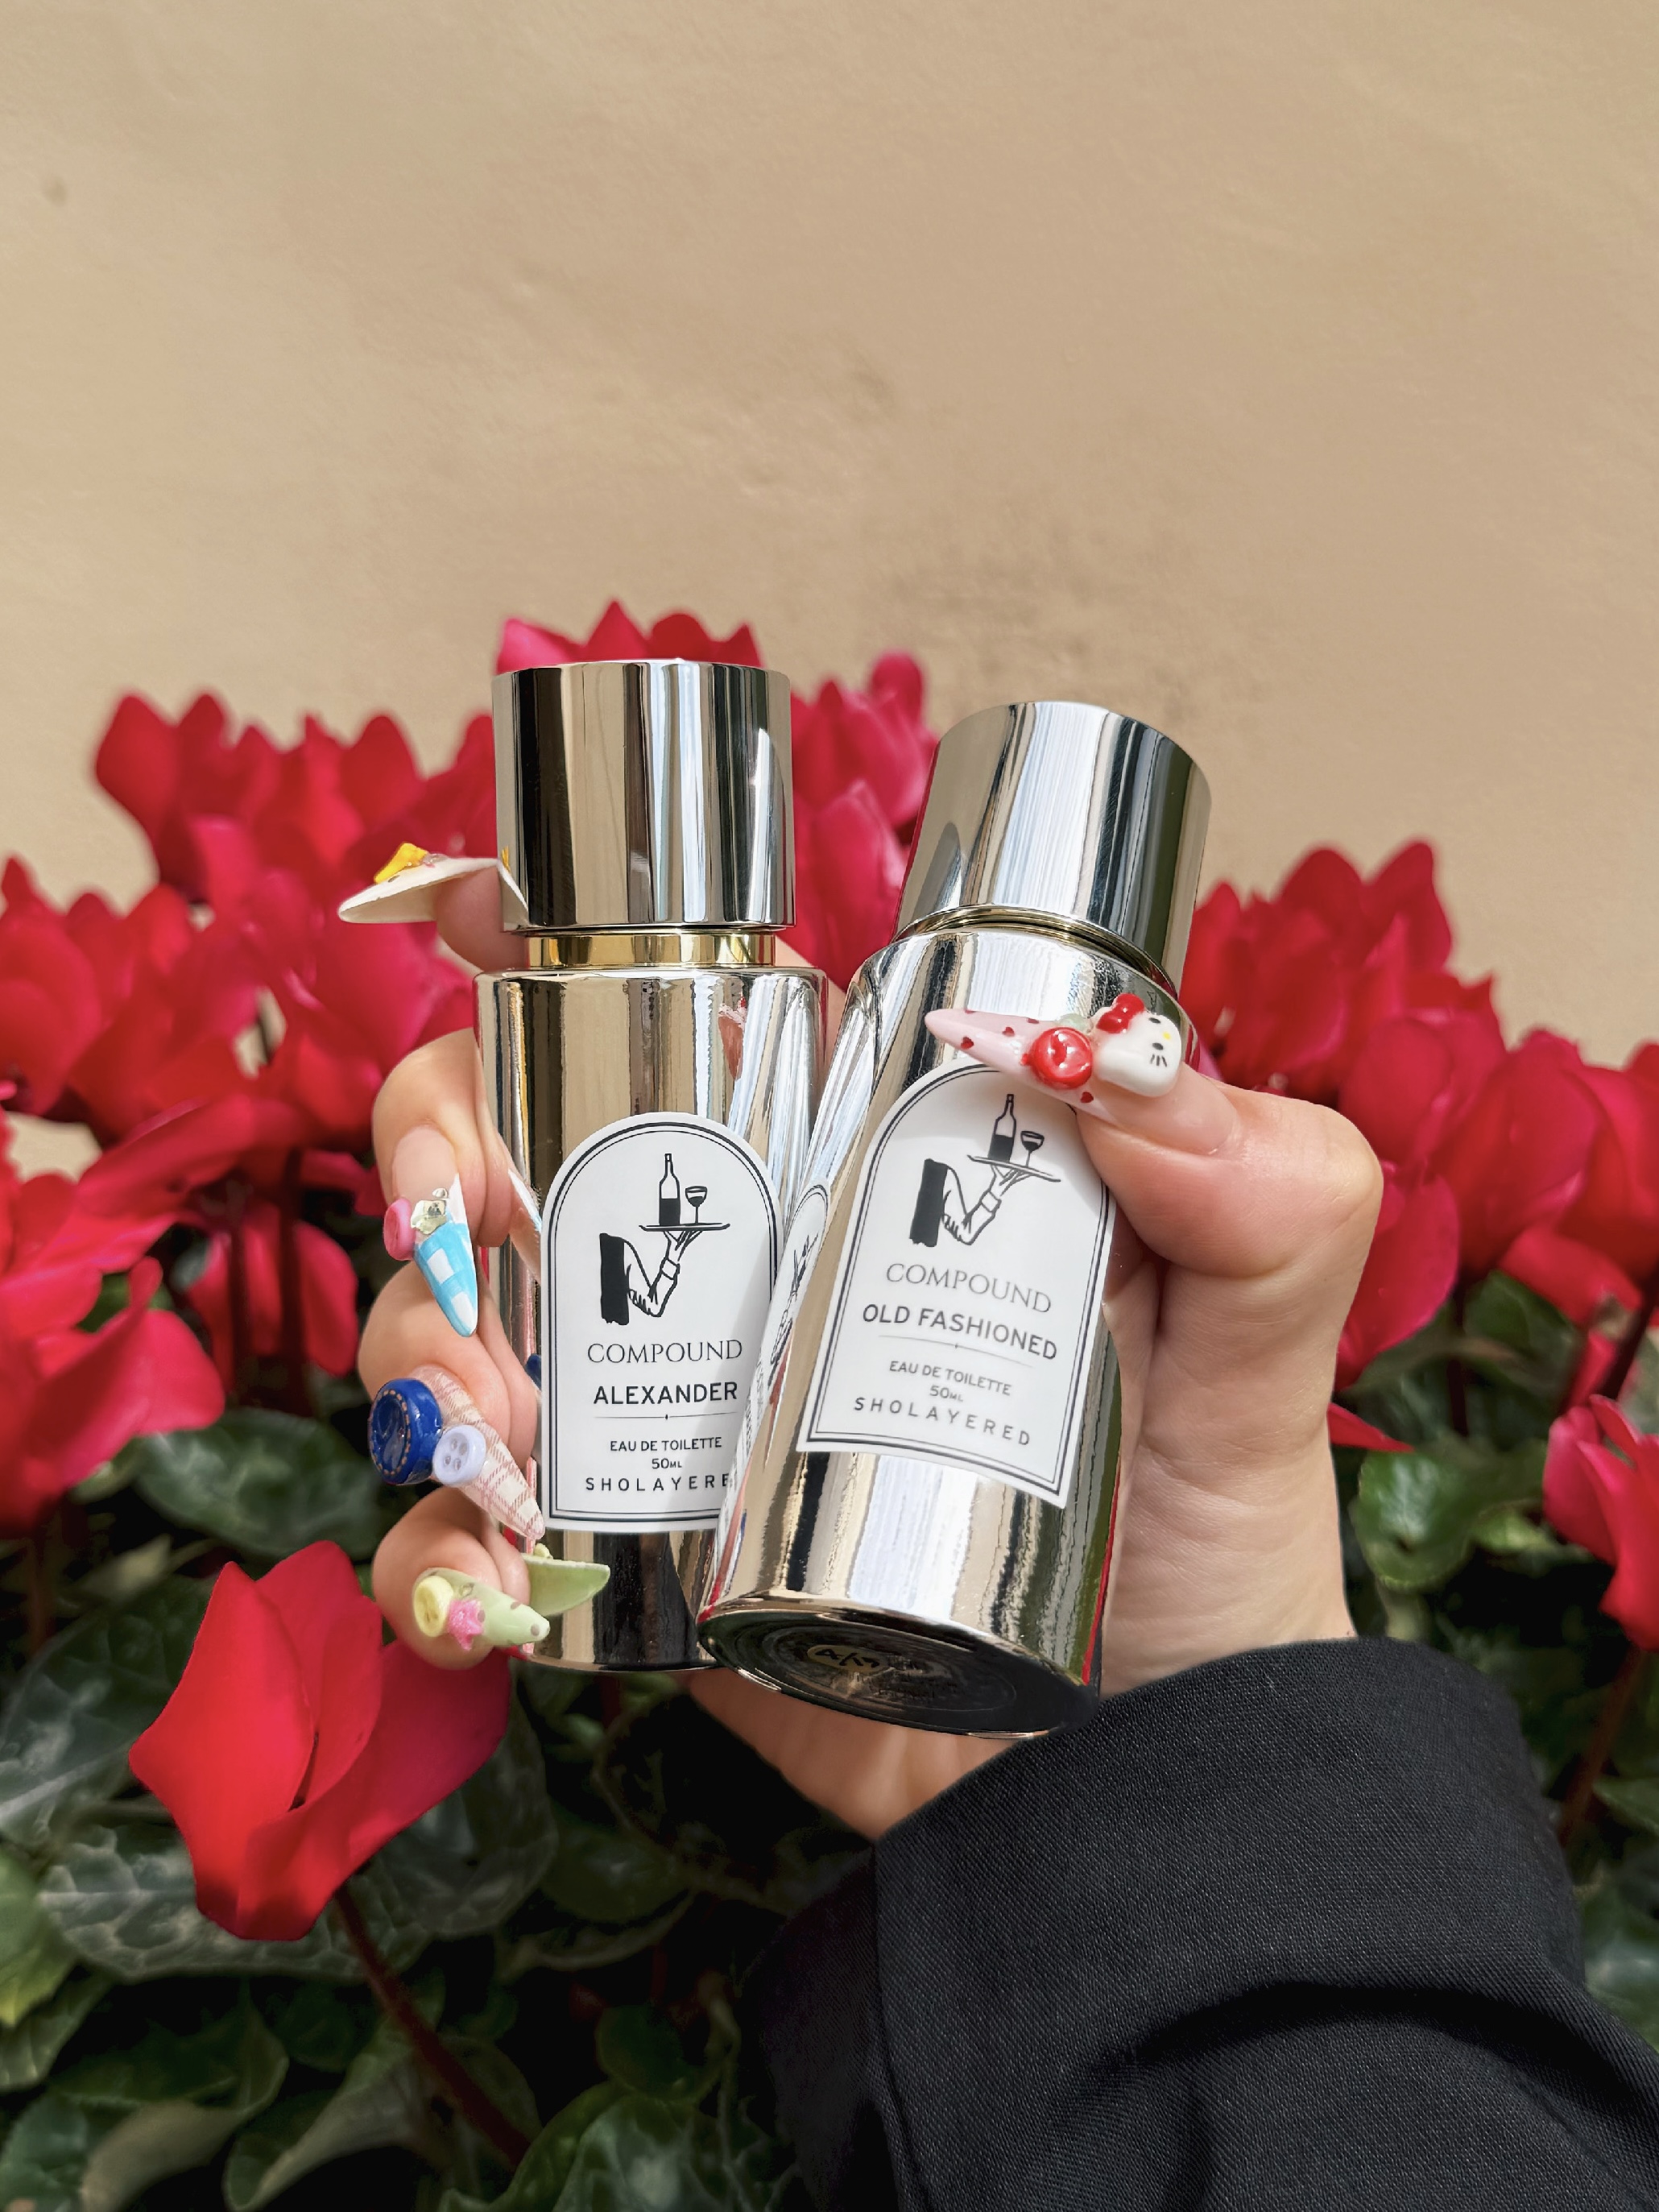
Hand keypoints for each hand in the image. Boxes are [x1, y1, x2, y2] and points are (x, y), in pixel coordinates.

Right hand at [365, 870, 1377, 1832]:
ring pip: (460, 1334)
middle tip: (471, 1233)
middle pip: (513, 1160)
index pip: (674, 1016)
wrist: (1153, 1775)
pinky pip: (474, 1542)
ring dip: (421, 1355)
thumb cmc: (1207, 1534)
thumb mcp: (1260, 1347)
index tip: (464, 922)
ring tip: (493, 1426)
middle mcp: (729, 1272)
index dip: (539, 958)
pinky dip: (434, 1555)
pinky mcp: (627, 1570)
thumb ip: (1265, 1189)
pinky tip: (483, 1588)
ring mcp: (663, 1420)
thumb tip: (1107, 1057)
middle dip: (434, 1161)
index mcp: (848, 1165)